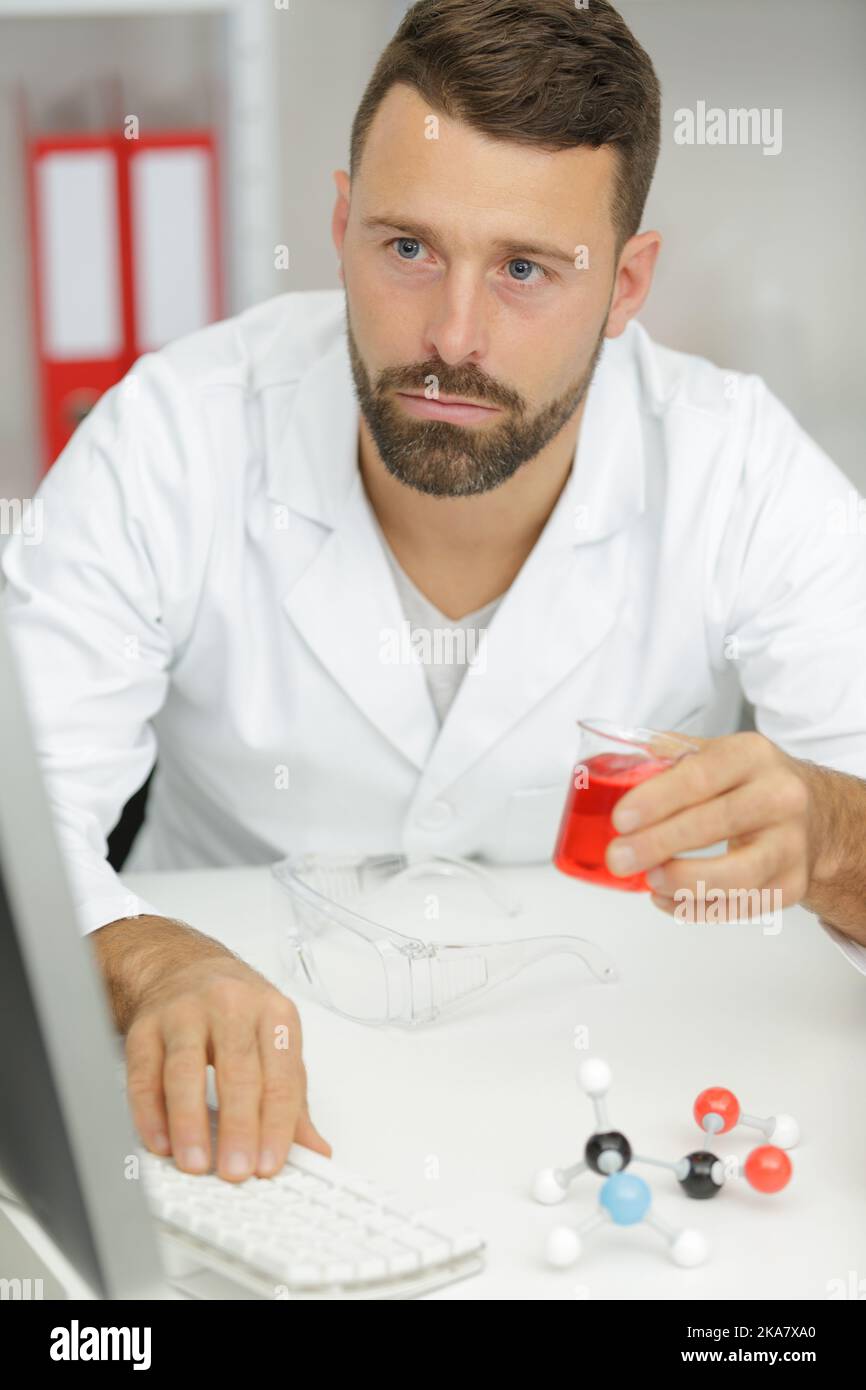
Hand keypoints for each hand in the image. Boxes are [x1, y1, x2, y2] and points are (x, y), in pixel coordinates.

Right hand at [92, 915, 330, 1180]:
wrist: (184, 967)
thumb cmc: (237, 1012)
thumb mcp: (275, 1044)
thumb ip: (293, 1100)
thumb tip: (315, 1151)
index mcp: (273, 1012)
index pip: (281, 1075)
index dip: (278, 1124)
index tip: (270, 1164)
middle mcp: (231, 1005)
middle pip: (237, 1070)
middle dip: (239, 1125)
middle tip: (237, 1170)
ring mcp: (184, 1013)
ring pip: (185, 1070)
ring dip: (190, 1123)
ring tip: (196, 1163)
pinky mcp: (145, 1026)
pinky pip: (144, 1075)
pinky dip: (150, 1113)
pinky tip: (160, 1142)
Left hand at [604, 731, 818, 921]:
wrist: (814, 814)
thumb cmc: (750, 784)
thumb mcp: (718, 754)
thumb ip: (671, 758)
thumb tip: (618, 770)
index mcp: (752, 755)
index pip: (701, 775)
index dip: (657, 799)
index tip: (621, 820)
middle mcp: (781, 796)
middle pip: (716, 823)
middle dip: (658, 844)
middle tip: (619, 857)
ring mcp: (791, 844)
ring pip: (738, 874)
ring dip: (684, 882)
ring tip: (648, 881)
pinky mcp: (793, 884)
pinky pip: (742, 905)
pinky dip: (698, 908)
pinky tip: (666, 899)